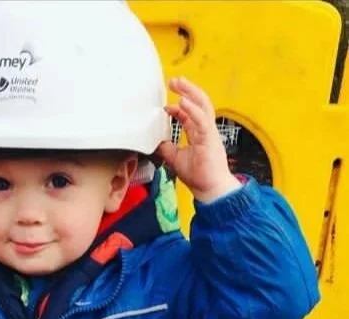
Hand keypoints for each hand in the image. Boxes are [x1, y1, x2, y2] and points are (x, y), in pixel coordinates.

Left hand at [156, 77, 241, 203]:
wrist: (210, 189)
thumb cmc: (199, 175)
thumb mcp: (176, 158)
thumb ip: (167, 148)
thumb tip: (155, 142)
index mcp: (199, 134)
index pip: (190, 114)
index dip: (178, 108)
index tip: (165, 106)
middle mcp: (205, 130)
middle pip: (198, 103)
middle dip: (186, 90)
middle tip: (173, 81)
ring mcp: (209, 132)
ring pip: (202, 105)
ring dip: (190, 92)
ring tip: (179, 83)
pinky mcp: (210, 138)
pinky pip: (201, 120)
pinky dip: (191, 109)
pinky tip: (182, 101)